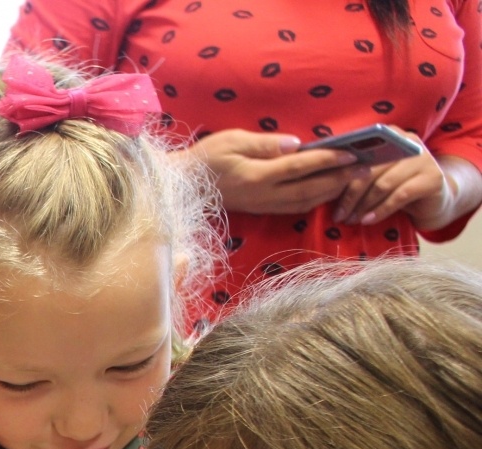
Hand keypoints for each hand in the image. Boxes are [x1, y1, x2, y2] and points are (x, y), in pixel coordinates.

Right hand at [177, 129, 364, 214]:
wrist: (182, 185)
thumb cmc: (206, 157)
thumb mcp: (232, 140)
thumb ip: (265, 144)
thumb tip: (297, 144)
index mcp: (257, 175)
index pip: (300, 167)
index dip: (328, 160)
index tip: (352, 153)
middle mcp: (263, 195)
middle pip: (309, 189)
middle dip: (339, 179)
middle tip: (365, 168)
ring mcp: (262, 205)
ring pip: (304, 202)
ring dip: (331, 192)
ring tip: (353, 179)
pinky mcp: (261, 209)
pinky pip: (294, 208)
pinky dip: (315, 201)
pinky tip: (327, 192)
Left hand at [333, 134, 447, 226]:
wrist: (433, 201)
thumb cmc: (395, 188)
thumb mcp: (375, 176)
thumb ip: (355, 171)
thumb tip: (321, 180)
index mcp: (389, 135)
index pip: (359, 151)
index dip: (341, 173)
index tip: (324, 193)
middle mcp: (407, 142)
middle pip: (370, 170)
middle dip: (350, 196)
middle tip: (338, 215)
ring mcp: (423, 158)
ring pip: (383, 184)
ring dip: (363, 206)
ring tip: (351, 220)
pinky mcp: (433, 178)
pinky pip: (399, 196)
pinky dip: (381, 210)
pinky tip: (368, 221)